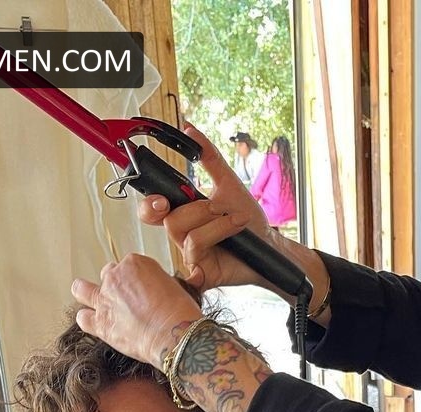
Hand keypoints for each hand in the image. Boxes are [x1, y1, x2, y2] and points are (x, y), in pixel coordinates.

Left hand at [72, 255, 200, 368]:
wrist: (176, 335)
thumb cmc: (182, 313)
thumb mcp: (179, 287)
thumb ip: (166, 283)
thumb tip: (173, 285)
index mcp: (135, 263)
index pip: (130, 266)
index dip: (138, 280)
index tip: (146, 291)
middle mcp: (115, 277)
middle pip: (108, 274)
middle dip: (117, 285)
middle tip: (127, 300)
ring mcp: (105, 299)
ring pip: (82, 289)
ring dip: (86, 293)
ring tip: (92, 300)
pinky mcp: (100, 323)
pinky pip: (83, 318)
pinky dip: (87, 319)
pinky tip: (93, 322)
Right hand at [137, 124, 276, 291]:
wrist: (270, 246)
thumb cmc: (249, 221)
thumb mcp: (229, 183)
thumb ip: (209, 158)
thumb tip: (189, 129)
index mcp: (183, 214)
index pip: (153, 209)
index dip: (149, 204)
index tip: (161, 199)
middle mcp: (183, 235)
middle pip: (168, 220)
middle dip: (191, 210)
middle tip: (213, 207)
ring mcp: (191, 256)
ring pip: (185, 234)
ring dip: (214, 222)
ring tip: (236, 220)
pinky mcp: (201, 273)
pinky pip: (196, 251)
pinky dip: (216, 235)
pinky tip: (233, 236)